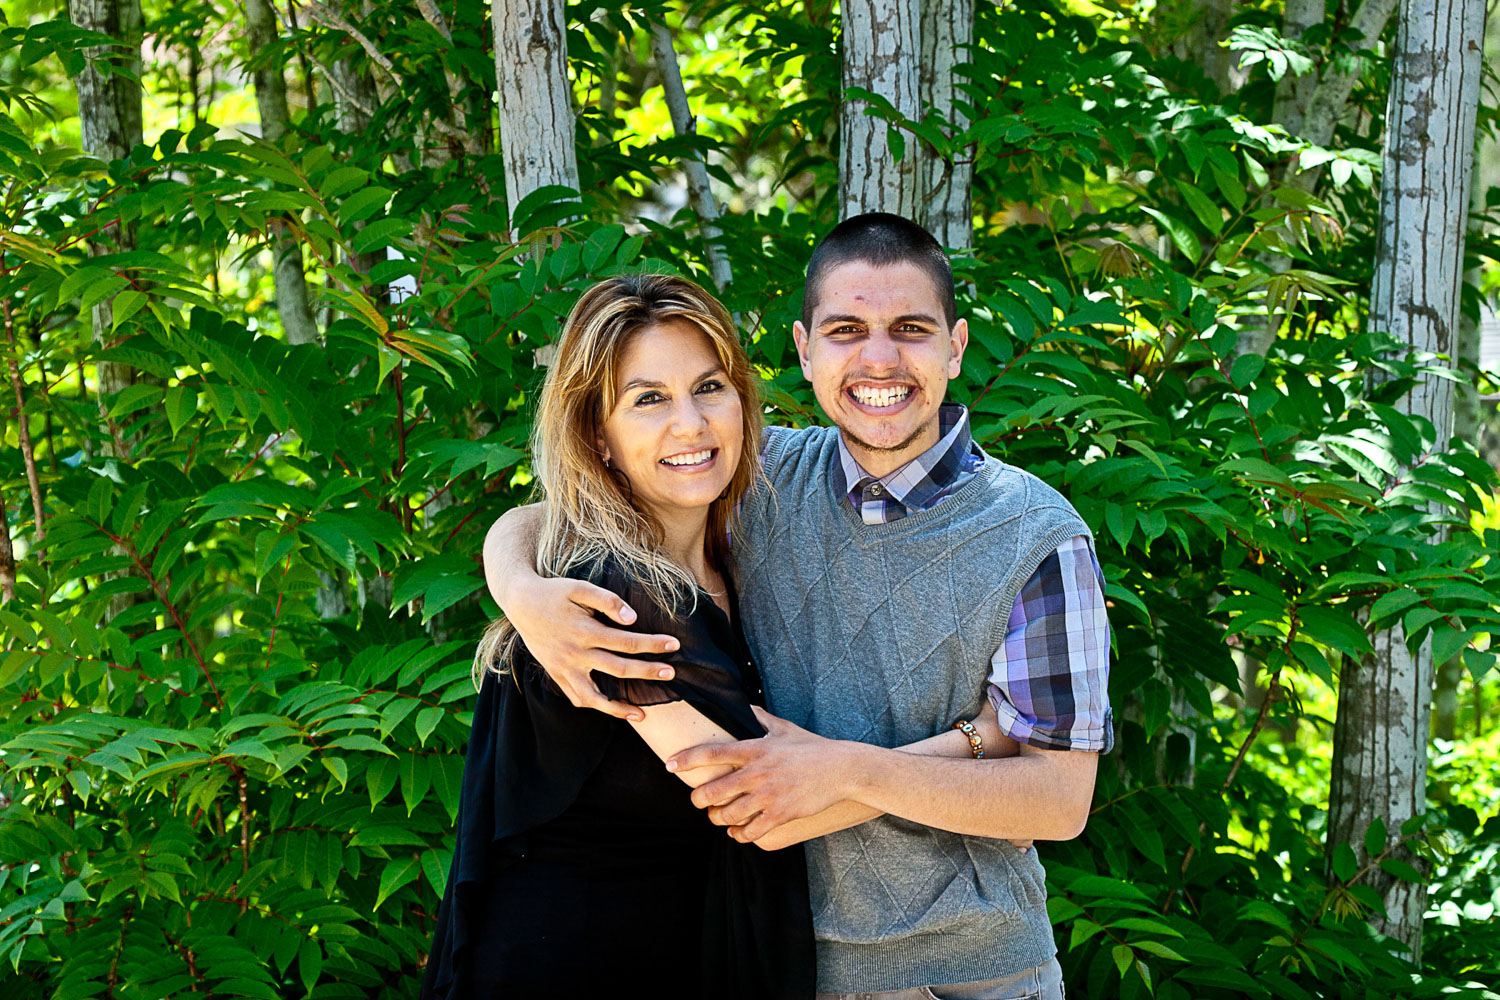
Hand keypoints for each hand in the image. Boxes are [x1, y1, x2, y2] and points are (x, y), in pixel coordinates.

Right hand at [503, 575, 679, 721]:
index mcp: (584, 632)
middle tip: (672, 673)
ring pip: (594, 696)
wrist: (520, 602)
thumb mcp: (580, 587)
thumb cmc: (554, 592)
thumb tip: (633, 619)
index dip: (653, 644)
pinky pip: (576, 697)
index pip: (627, 642)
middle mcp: (574, 654)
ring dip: (619, 707)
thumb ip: (608, 601)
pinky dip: (594, 706)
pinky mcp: (556, 674)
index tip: (674, 644)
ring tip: (642, 714)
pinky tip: (610, 709)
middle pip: (619, 669)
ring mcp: (563, 668)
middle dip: (648, 672)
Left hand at [668, 707, 864, 843]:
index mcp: (754, 749)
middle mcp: (757, 773)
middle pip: (711, 792)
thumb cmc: (811, 747)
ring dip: (718, 819)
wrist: (842, 769)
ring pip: (727, 816)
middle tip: (700, 801)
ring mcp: (768, 796)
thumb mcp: (783, 727)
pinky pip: (749, 832)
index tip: (669, 765)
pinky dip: (739, 834)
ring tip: (719, 817)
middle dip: (699, 800)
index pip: (711, 753)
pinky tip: (738, 831)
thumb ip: (759, 718)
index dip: (685, 759)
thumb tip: (742, 705)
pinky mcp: (781, 815)